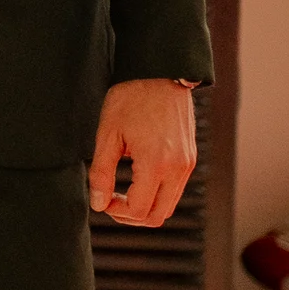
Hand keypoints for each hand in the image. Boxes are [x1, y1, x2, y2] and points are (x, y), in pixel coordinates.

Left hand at [89, 78, 195, 227]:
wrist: (160, 73)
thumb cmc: (131, 98)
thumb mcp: (108, 134)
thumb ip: (101, 173)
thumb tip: (98, 203)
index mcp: (156, 163)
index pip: (138, 210)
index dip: (116, 211)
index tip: (102, 198)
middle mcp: (178, 168)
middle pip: (158, 216)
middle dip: (132, 216)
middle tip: (111, 202)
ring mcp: (187, 164)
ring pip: (169, 206)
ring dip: (146, 206)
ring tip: (123, 192)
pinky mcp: (190, 157)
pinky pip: (176, 189)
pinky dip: (157, 194)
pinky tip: (139, 179)